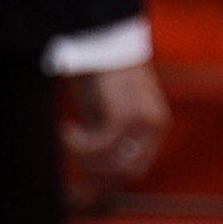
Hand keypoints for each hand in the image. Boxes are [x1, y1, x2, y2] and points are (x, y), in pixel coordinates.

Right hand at [60, 62, 168, 190]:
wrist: (99, 43)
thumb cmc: (99, 78)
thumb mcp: (103, 115)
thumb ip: (103, 143)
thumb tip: (91, 180)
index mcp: (154, 128)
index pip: (135, 170)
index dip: (105, 176)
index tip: (78, 167)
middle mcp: (156, 126)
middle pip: (128, 172)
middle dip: (94, 170)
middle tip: (71, 152)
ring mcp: (145, 121)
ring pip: (115, 163)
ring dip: (84, 158)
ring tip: (68, 137)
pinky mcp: (128, 114)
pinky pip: (102, 145)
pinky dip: (79, 144)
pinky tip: (67, 129)